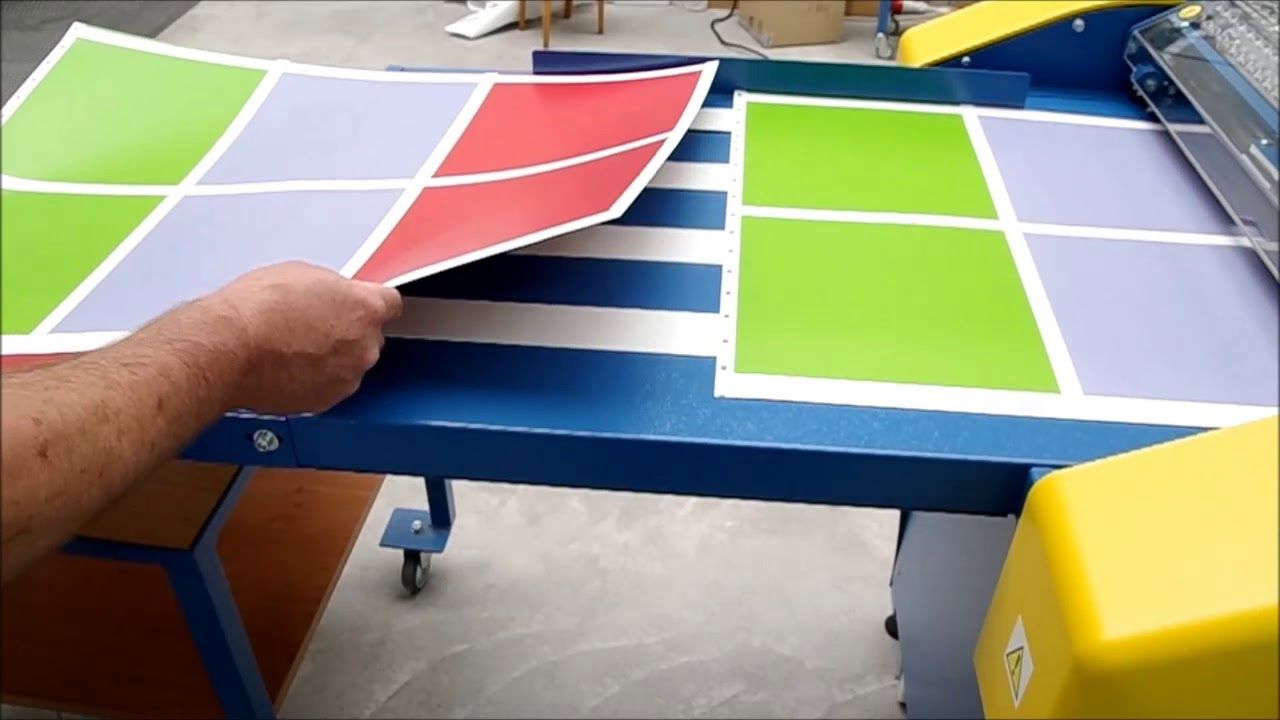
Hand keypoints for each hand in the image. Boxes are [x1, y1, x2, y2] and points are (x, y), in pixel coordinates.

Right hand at [206, 261, 402, 414]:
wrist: (229, 349)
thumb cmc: (257, 310)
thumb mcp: (303, 275)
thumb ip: (335, 289)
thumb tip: (337, 297)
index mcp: (366, 309)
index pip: (390, 303)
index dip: (371, 301)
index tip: (359, 304)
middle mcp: (365, 347)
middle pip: (370, 336)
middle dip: (350, 331)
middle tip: (315, 324)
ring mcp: (347, 377)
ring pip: (350, 364)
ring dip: (333, 357)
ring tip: (295, 347)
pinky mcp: (326, 401)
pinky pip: (330, 386)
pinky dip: (316, 379)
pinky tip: (289, 366)